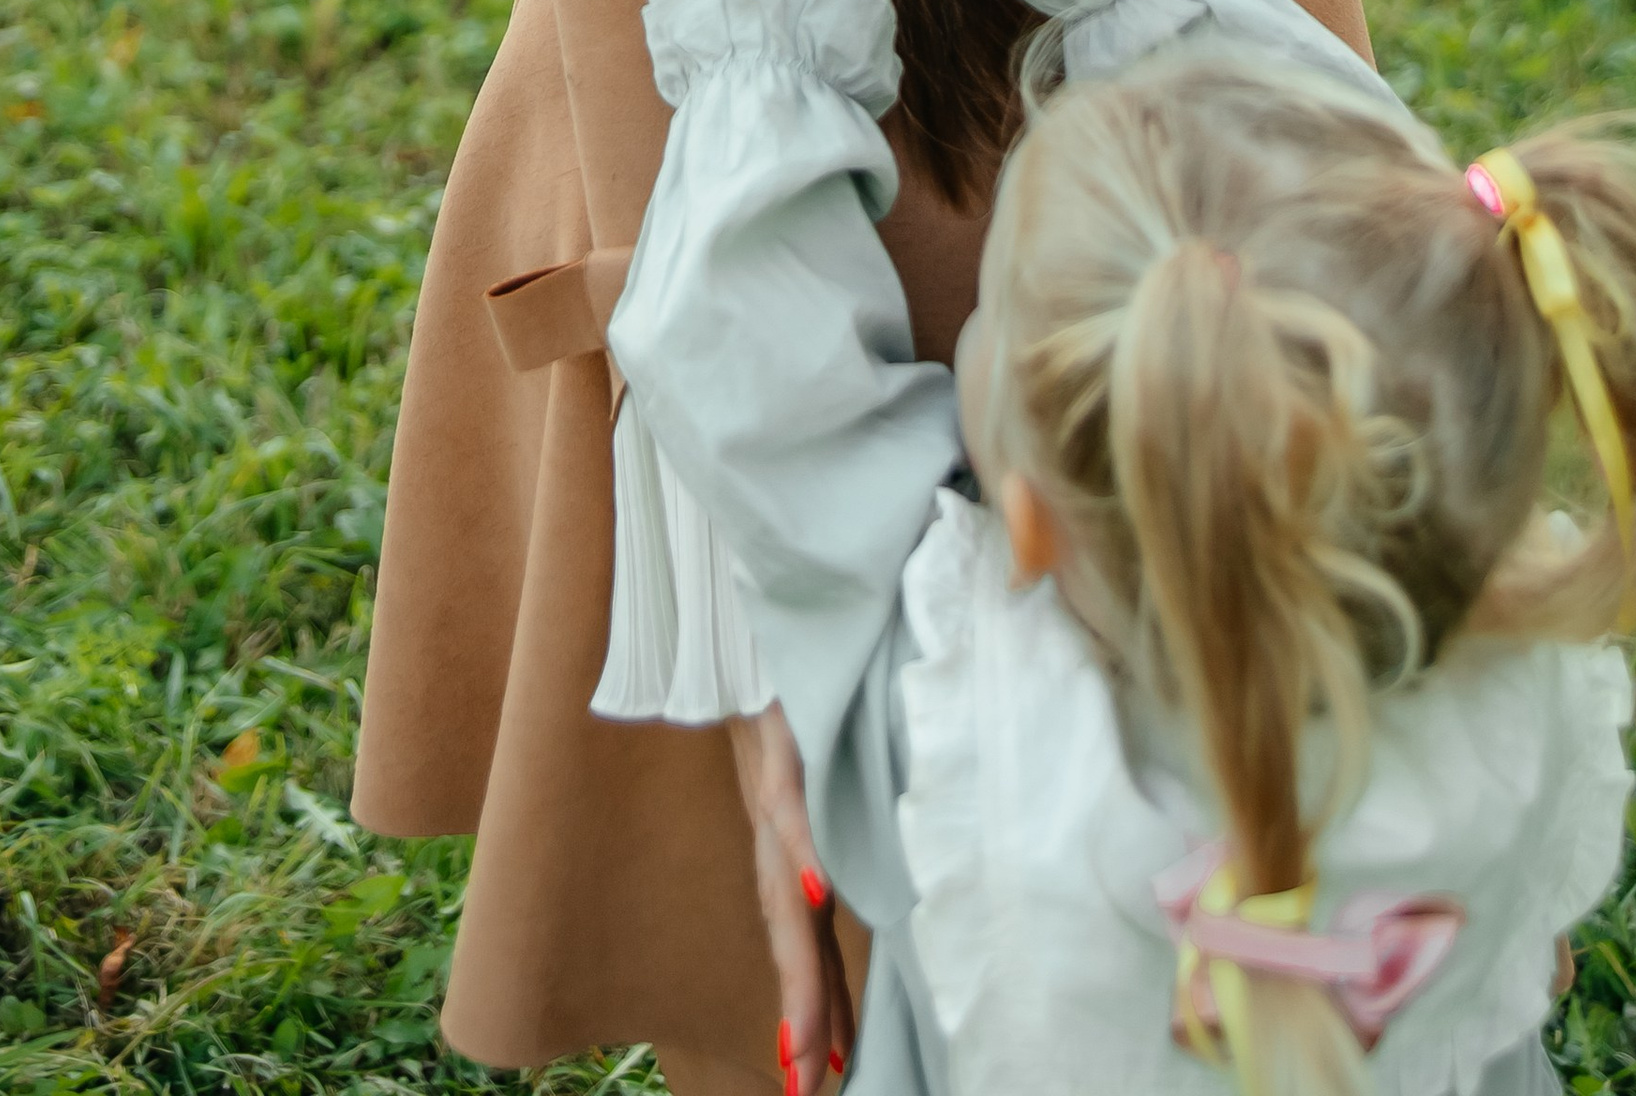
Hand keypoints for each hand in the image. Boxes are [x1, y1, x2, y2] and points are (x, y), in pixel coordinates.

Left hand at [728, 702, 851, 1095]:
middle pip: (791, 928)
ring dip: (797, 964)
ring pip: (786, 884)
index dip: (818, 998)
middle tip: (806, 1085)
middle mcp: (776, 818)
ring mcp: (775, 776)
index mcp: (788, 830)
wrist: (760, 590)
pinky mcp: (783, 731)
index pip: (808, 930)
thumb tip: (875, 860)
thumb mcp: (825, 746)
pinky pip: (793, 794)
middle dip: (803, 1013)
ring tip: (804, 1039)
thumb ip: (841, 804)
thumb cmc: (799, 670)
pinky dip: (803, 845)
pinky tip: (817, 892)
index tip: (824, 1067)